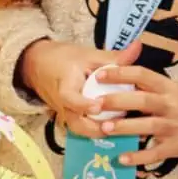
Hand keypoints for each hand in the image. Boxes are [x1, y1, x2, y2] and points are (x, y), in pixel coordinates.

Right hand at [18, 38, 140, 138]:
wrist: (38, 66)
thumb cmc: (64, 58)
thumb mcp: (89, 54)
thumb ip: (114, 56)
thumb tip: (139, 45)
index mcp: (64, 85)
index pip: (70, 98)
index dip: (83, 104)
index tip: (98, 106)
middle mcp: (62, 104)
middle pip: (75, 123)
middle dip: (95, 128)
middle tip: (117, 125)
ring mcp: (65, 114)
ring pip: (79, 131)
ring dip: (98, 133)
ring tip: (121, 130)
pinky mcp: (69, 119)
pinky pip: (82, 129)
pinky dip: (96, 131)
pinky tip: (116, 130)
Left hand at [87, 64, 177, 164]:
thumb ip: (164, 90)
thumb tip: (140, 86)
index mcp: (172, 88)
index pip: (143, 75)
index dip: (121, 72)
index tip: (101, 72)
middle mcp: (171, 106)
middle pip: (139, 99)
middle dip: (115, 100)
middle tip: (93, 102)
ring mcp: (173, 127)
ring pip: (143, 126)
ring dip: (122, 128)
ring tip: (102, 129)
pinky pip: (154, 153)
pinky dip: (138, 157)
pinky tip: (122, 159)